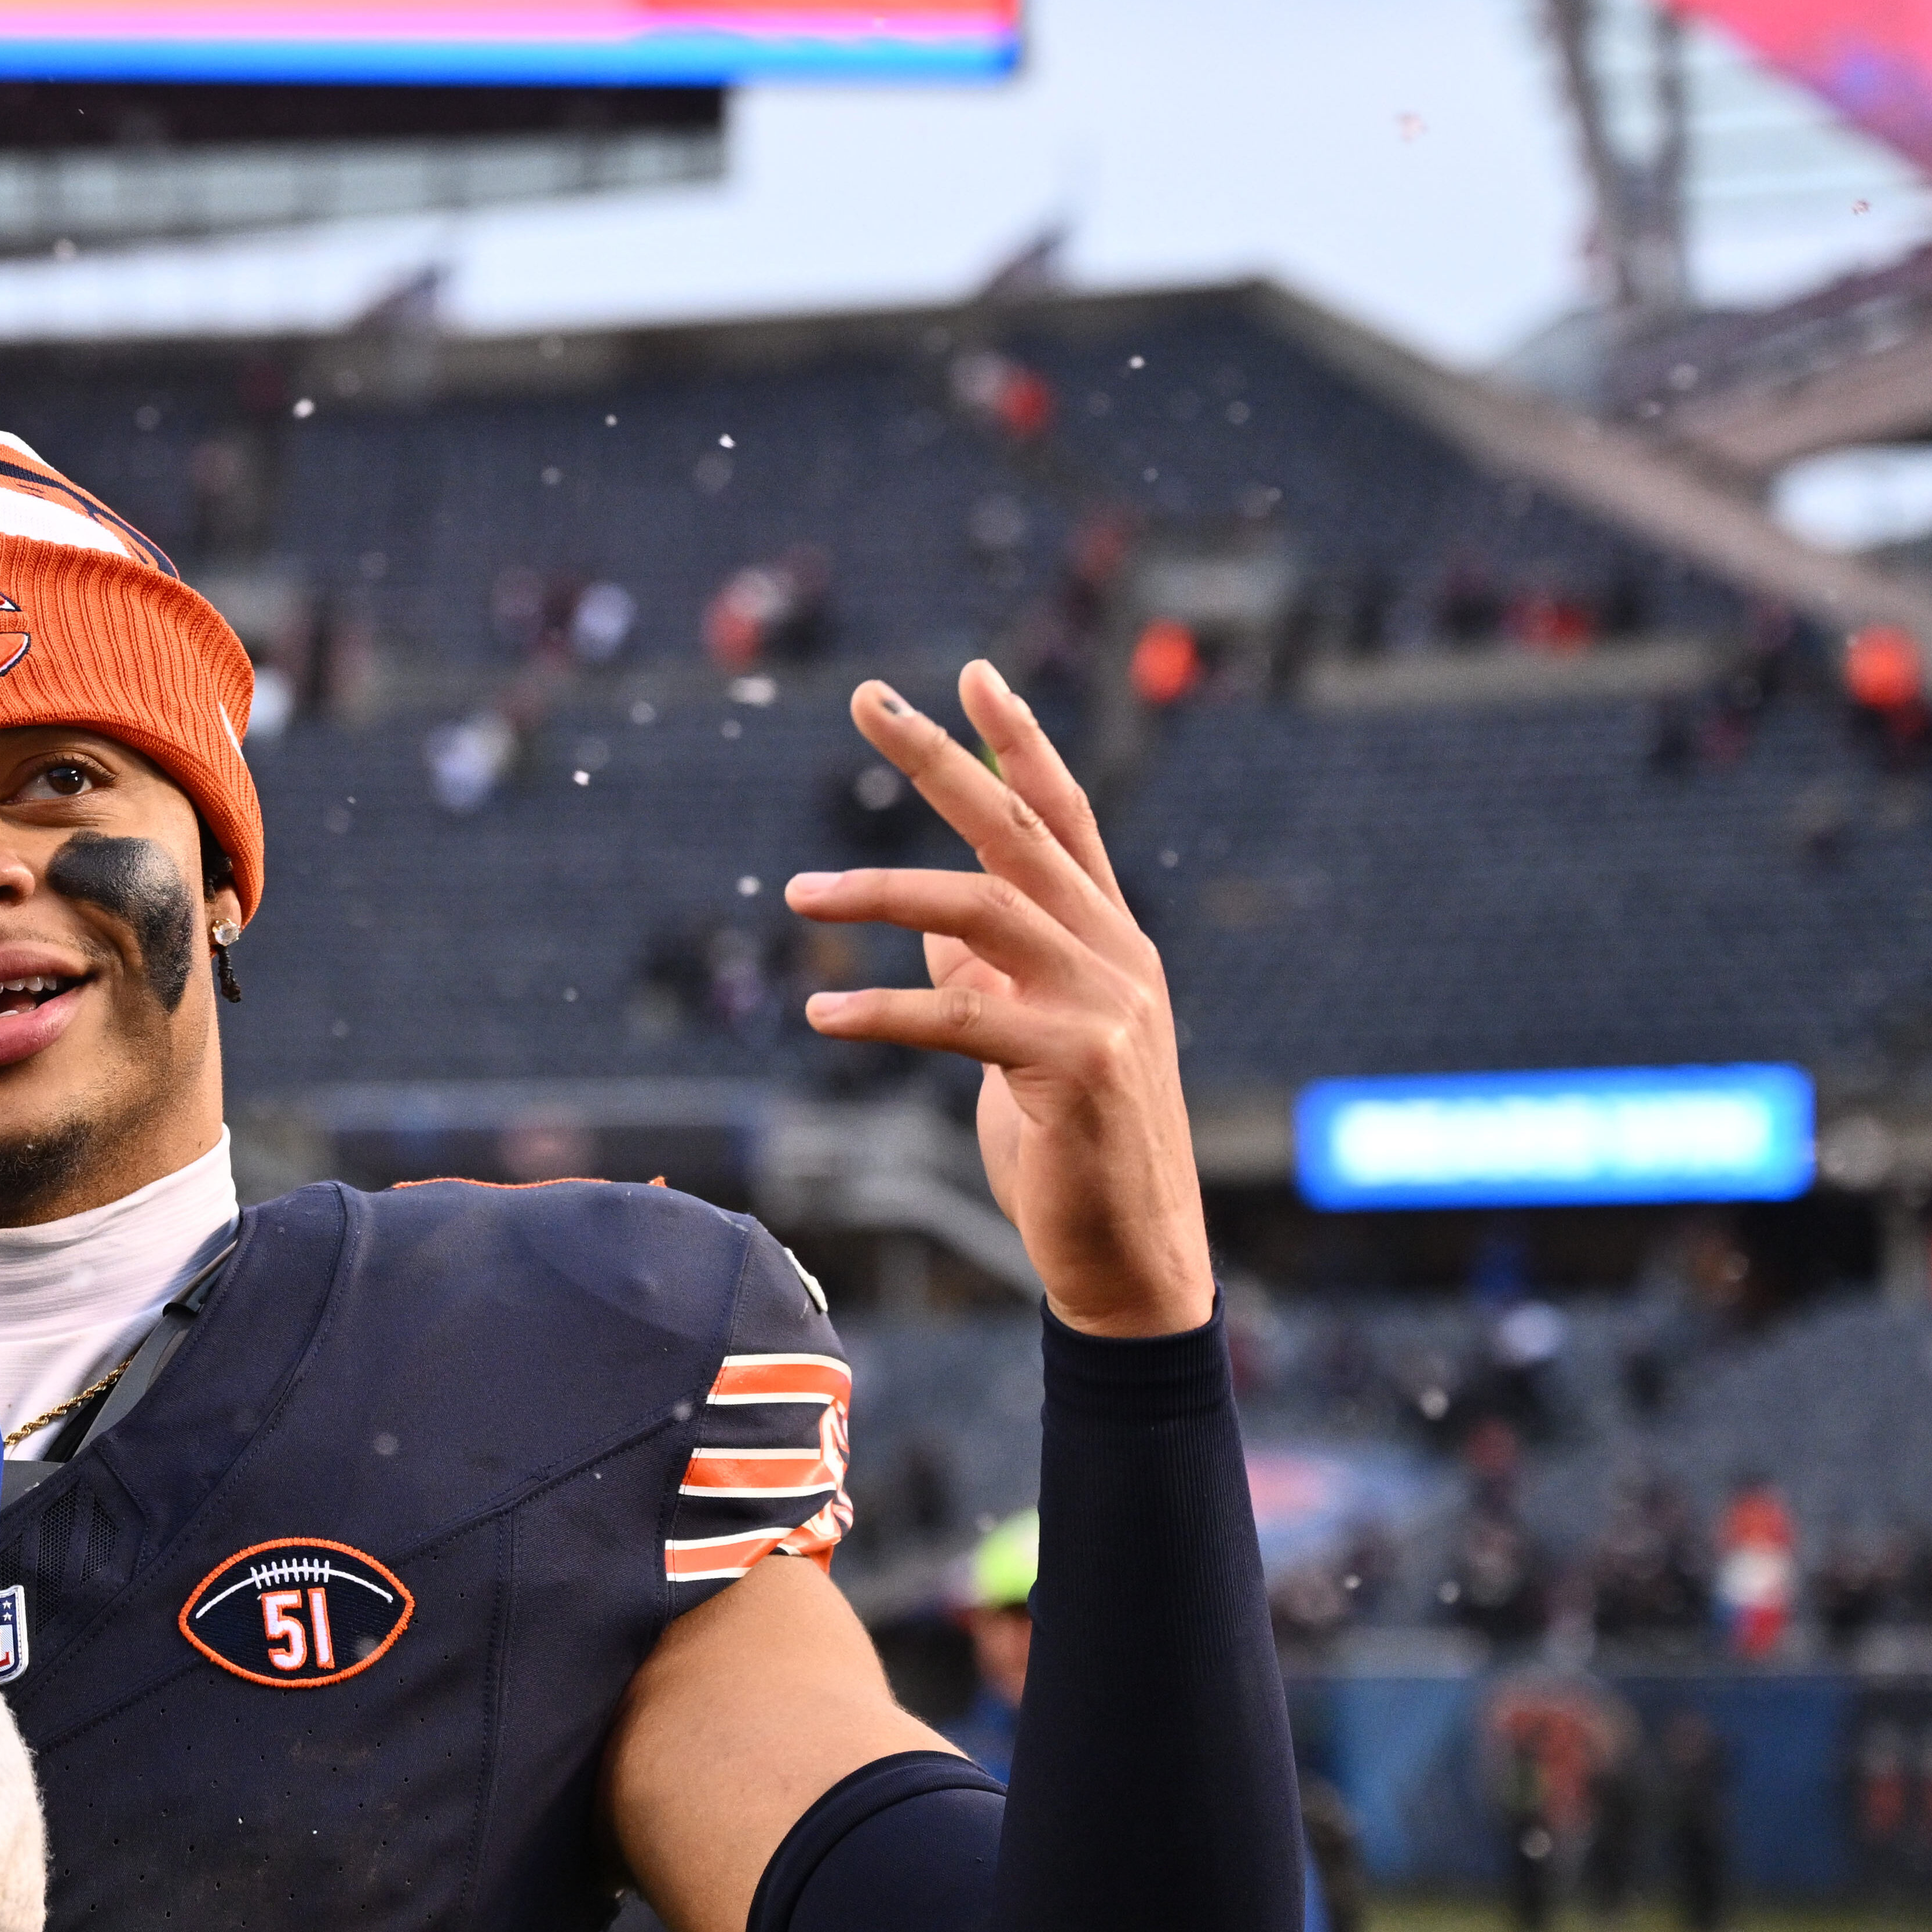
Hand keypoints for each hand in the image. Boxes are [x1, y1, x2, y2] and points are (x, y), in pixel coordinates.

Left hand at [788, 661, 1214, 1337]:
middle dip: (942, 757)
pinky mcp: (1073, 1066)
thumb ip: (989, 973)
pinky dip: (882, 1008)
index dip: (1017, 741)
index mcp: (1109, 938)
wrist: (1134, 1259)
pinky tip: (820, 1010)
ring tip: (797, 890)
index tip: (970, 672)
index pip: (1062, 815)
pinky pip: (958, 1017)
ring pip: (981, 908)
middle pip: (1017, 830)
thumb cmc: (1072, 1147)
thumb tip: (930, 921)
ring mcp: (1103, 1005)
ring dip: (881, 890)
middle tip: (868, 698)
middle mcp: (1116, 953)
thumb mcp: (1028, 1040)